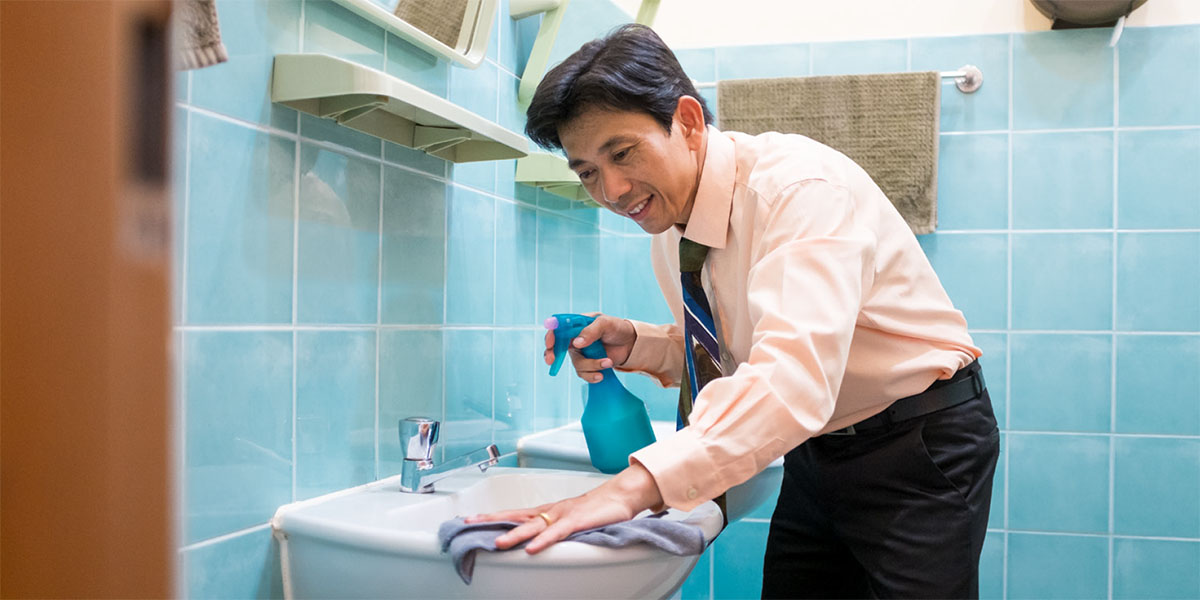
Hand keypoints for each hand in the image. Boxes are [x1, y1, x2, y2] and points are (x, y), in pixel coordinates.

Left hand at [463, 462, 663, 553]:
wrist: (619, 495)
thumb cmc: (595, 509)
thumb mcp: (567, 520)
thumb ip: (551, 529)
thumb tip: (534, 540)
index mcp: (546, 511)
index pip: (514, 512)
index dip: (493, 516)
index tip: (472, 518)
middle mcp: (549, 511)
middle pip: (516, 516)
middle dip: (492, 520)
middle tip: (470, 523)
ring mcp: (562, 515)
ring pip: (533, 525)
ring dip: (514, 535)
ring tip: (497, 544)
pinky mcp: (576, 522)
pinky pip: (556, 533)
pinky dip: (543, 541)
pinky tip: (531, 548)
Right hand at [543, 313, 637, 383]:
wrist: (631, 344)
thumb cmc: (617, 328)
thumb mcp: (606, 324)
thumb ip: (591, 331)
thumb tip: (576, 343)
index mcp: (577, 324)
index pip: (558, 328)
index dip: (551, 336)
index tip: (550, 344)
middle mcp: (575, 339)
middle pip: (557, 348)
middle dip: (553, 355)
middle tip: (551, 361)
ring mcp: (581, 353)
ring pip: (576, 364)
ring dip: (591, 366)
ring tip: (608, 362)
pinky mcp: (588, 365)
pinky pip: (583, 373)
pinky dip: (593, 375)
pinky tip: (602, 374)